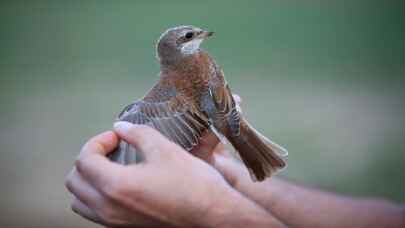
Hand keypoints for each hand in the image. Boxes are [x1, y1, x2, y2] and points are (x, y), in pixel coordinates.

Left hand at [65, 123, 284, 227]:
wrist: (213, 215)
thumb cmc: (192, 183)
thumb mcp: (164, 149)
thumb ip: (137, 134)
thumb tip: (121, 127)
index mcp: (116, 186)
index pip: (84, 160)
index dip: (97, 142)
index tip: (116, 137)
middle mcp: (109, 208)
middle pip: (75, 181)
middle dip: (88, 159)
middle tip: (111, 149)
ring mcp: (115, 222)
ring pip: (80, 202)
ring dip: (88, 180)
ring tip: (111, 167)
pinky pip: (95, 213)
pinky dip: (97, 196)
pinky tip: (120, 184)